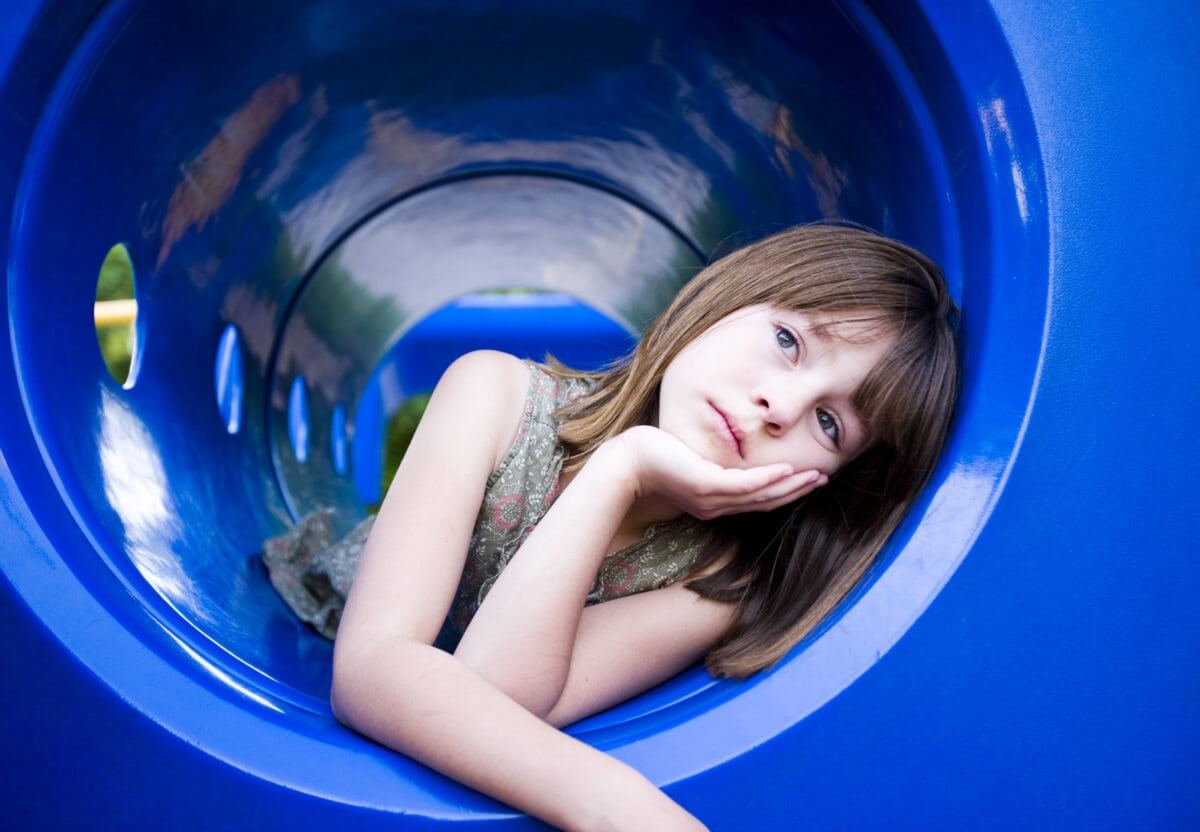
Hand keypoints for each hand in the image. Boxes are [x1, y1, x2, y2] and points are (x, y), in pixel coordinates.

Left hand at [605, 425, 826, 520]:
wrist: (625, 462)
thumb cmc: (654, 457)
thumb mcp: (689, 462)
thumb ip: (711, 466)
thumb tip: (725, 457)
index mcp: (713, 504)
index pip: (756, 500)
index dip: (785, 493)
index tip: (809, 480)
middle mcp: (715, 507)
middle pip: (765, 502)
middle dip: (797, 491)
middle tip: (823, 480)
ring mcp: (711, 499)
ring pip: (760, 495)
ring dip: (791, 486)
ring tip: (816, 476)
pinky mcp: (705, 485)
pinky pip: (744, 484)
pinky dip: (768, 478)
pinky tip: (788, 469)